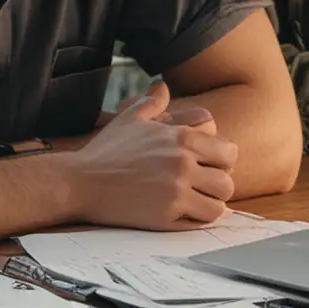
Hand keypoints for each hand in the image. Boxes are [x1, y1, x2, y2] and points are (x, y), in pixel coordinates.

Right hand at [61, 81, 236, 229]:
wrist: (80, 182)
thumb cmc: (105, 151)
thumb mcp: (130, 119)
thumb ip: (152, 102)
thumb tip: (162, 86)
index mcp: (182, 137)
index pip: (228, 151)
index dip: (221, 161)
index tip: (207, 167)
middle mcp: (184, 163)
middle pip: (227, 179)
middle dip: (217, 184)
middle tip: (202, 188)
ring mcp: (176, 190)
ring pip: (219, 203)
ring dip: (211, 204)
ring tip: (195, 202)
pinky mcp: (166, 215)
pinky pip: (202, 221)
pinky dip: (199, 219)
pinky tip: (186, 214)